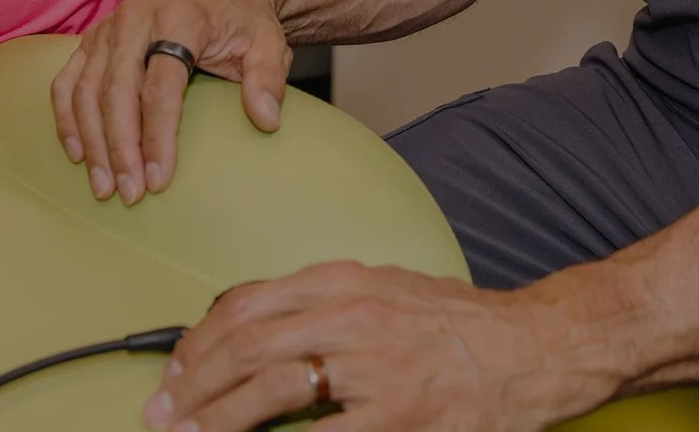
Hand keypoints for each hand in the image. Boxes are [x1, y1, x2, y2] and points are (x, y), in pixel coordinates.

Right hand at [50, 0, 289, 204]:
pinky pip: (67, 82)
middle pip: (117, 90)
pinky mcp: (92, 40)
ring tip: (103, 186)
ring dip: (92, 142)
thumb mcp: (270, 43)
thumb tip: (265, 119)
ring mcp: (108, 28)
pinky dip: (67, 119)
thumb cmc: (242, 21)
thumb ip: (268, 78)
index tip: (160, 179)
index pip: (161, 85)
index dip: (158, 136)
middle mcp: (136, 18)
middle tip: (129, 193)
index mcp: (180, 18)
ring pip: (86, 90)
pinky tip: (78, 154)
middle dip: (120, 148)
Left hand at [141, 262, 604, 431]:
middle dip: (191, 385)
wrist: (536, 345)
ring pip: (269, 388)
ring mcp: (373, 366)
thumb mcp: (385, 290)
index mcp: (342, 281)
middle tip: (162, 415)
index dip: (198, 342)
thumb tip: (258, 330)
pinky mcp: (397, 415)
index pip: (245, 305)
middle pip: (244, 346)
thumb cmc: (461, 324)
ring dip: (216, 419)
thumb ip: (324, 305)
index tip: (175, 374)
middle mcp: (350, 314)